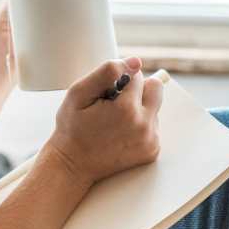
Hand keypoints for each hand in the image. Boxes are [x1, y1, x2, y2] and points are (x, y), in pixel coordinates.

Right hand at [44, 57, 163, 185]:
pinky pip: (153, 126)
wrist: (73, 165)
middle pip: (156, 88)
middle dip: (137, 91)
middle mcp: (144, 126)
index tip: (105, 95)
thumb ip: (107, 72)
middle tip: (116, 104)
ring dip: (138, 109)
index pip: (136, 75)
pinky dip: (140, 126)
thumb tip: (136, 62)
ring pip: (154, 108)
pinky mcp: (152, 151)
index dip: (119, 81)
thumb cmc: (72, 128)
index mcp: (127, 109)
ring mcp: (150, 140)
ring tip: (114, 123)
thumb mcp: (79, 93)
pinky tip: (120, 135)